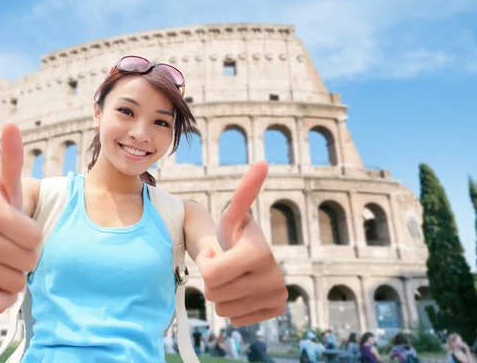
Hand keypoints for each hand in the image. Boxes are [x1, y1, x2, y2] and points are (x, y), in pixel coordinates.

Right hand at [0, 122, 40, 312]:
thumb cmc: (8, 210)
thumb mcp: (13, 186)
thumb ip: (13, 158)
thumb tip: (11, 124)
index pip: (33, 236)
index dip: (36, 235)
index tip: (24, 226)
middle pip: (27, 260)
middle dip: (30, 256)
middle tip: (18, 245)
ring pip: (15, 282)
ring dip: (19, 274)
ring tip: (7, 258)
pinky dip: (7, 296)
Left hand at [196, 161, 286, 326]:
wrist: (250, 258)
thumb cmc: (235, 236)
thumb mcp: (232, 215)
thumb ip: (243, 192)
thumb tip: (262, 162)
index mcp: (261, 253)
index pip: (211, 274)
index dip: (206, 263)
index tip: (213, 251)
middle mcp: (275, 278)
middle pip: (215, 293)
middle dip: (212, 279)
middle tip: (224, 265)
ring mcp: (278, 297)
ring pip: (223, 310)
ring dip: (221, 294)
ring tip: (233, 278)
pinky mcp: (275, 312)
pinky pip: (236, 320)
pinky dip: (233, 307)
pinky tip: (242, 291)